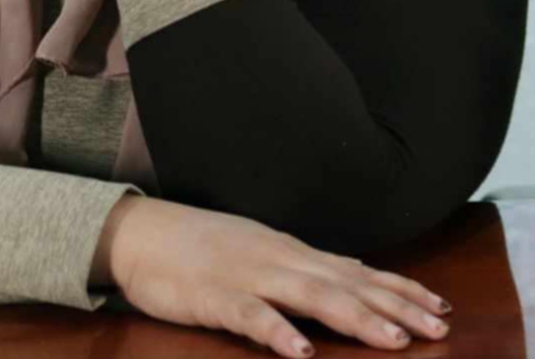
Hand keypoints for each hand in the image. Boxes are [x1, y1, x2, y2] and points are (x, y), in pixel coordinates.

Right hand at [97, 195, 450, 356]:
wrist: (141, 233)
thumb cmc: (200, 245)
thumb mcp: (260, 249)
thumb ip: (305, 265)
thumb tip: (355, 272)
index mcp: (288, 252)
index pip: (355, 271)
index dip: (398, 289)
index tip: (440, 307)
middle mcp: (277, 259)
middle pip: (344, 284)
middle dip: (393, 307)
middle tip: (437, 327)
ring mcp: (247, 276)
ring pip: (309, 297)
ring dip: (353, 317)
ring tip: (392, 340)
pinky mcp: (215, 296)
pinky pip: (250, 316)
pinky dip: (277, 332)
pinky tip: (300, 351)